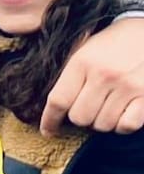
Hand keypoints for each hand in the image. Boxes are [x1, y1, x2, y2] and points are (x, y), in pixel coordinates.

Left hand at [43, 18, 143, 135]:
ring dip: (102, 121)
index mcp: (82, 62)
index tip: (48, 131)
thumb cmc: (114, 42)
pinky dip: (122, 125)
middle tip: (88, 109)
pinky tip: (122, 114)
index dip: (50, 120)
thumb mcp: (85, 49)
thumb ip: (70, 74)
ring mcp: (127, 86)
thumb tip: (54, 106)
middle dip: (81, 118)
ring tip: (106, 107)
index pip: (58, 100)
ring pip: (103, 125)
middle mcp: (103, 75)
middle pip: (80, 117)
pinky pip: (126, 125)